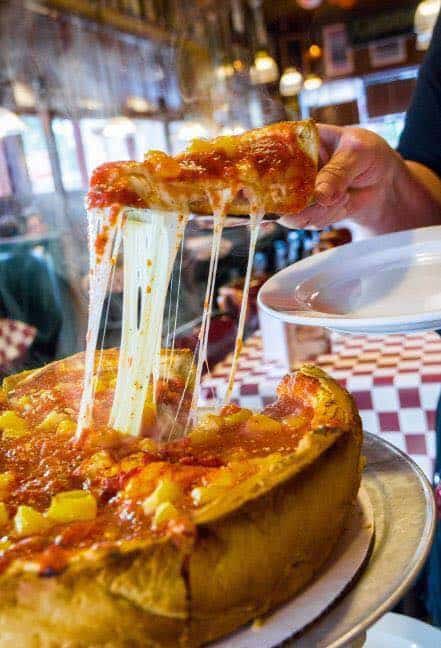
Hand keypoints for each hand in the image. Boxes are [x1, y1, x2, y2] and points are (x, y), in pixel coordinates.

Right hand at [280, 124, 401, 229]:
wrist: (383, 182)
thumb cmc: (369, 154)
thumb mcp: (357, 153)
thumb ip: (337, 172)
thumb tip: (319, 195)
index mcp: (296, 141)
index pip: (268, 153)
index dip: (263, 170)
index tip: (280, 185)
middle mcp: (289, 167)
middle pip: (271, 190)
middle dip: (300, 201)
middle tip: (327, 197)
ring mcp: (294, 191)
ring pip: (289, 212)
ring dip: (319, 211)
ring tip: (343, 197)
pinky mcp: (304, 210)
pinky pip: (305, 222)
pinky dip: (326, 217)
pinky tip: (342, 204)